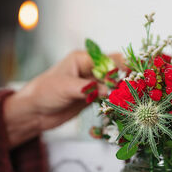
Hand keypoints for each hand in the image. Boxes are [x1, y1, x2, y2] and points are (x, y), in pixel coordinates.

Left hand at [4, 50, 122, 147]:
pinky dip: (115, 100)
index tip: (132, 75)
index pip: (107, 59)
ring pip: (112, 85)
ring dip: (121, 91)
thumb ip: (87, 88)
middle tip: (136, 88)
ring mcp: (91, 84)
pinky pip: (108, 97)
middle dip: (124, 78)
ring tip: (131, 98)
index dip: (121, 66)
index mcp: (82, 59)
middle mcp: (89, 70)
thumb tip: (108, 91)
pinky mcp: (92, 98)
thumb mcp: (65, 87)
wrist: (35, 112)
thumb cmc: (44, 92)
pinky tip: (122, 105)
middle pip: (113, 71)